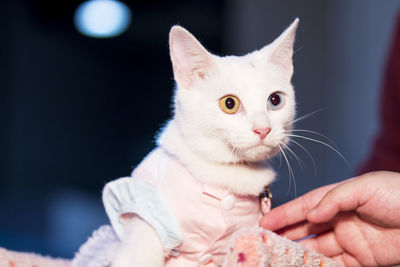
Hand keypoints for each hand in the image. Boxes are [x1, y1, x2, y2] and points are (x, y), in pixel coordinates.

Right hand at [259, 171, 399, 266]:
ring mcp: (350, 240)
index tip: (265, 222)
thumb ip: (334, 198)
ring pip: (317, 247)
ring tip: (279, 256)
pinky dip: (318, 265)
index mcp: (339, 199)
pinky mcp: (362, 259)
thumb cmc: (399, 195)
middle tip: (265, 241)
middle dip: (285, 233)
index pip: (305, 207)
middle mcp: (340, 218)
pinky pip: (334, 264)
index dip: (284, 214)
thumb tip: (311, 214)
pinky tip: (304, 264)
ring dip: (299, 251)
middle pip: (306, 228)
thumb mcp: (364, 187)